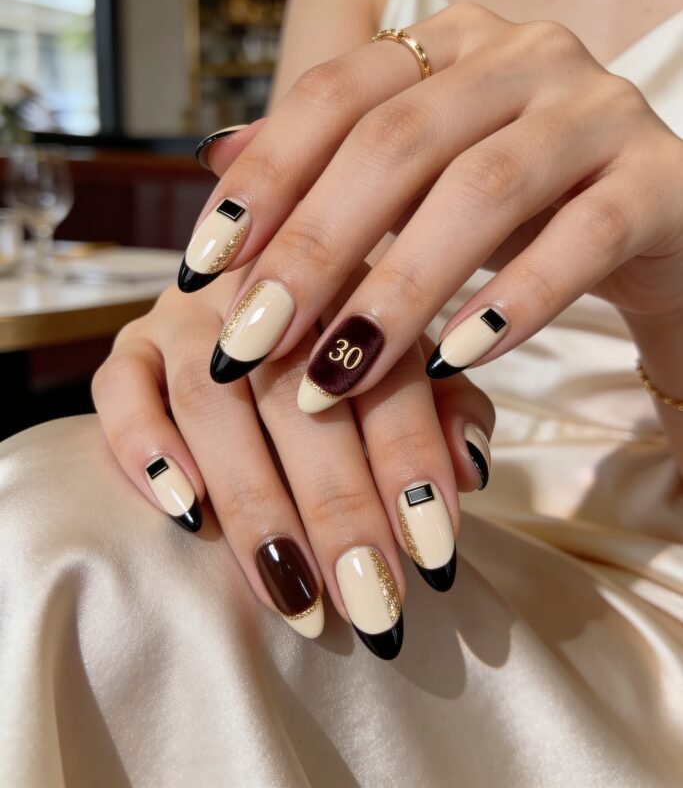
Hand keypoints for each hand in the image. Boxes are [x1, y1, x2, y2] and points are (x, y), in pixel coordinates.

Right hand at [93, 266, 493, 660]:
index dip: (409, 457)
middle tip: (369, 599)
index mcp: (350, 281)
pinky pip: (120, 390)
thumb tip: (468, 470)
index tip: (432, 549)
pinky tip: (189, 515)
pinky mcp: (129, 345)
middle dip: (336, 505)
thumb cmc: (348, 354)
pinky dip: (148, 451)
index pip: (381, 368)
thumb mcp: (411, 371)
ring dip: (254, 503)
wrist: (262, 305)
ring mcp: (187, 315)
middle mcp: (264, 289)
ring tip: (293, 593)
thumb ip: (449, 411)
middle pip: (294, 394)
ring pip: (210, 402)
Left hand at [182, 3, 682, 410]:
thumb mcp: (418, 178)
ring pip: (483, 191)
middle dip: (314, 249)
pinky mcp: (662, 178)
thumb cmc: (520, 204)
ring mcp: (599, 109)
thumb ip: (328, 162)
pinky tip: (454, 362)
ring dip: (397, 291)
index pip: (335, 92)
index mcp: (450, 41)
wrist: (657, 222)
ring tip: (335, 375)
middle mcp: (525, 53)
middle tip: (251, 341)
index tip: (202, 265)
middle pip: (396, 141)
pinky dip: (513, 303)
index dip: (264, 178)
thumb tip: (214, 157)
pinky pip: (584, 237)